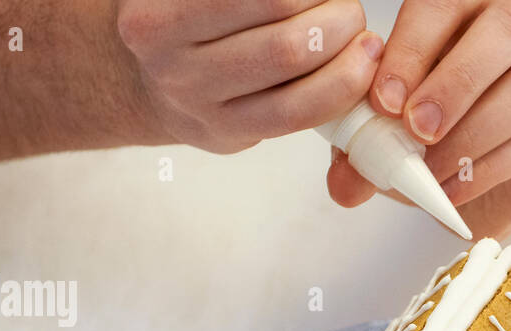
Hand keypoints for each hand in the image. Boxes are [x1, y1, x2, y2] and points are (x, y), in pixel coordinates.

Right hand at [118, 0, 384, 153]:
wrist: (149, 81)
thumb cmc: (187, 21)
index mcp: (158, 17)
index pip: (265, 0)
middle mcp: (173, 64)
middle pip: (285, 41)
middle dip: (336, 19)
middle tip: (348, 9)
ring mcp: (201, 108)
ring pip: (297, 85)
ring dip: (347, 59)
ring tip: (361, 40)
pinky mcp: (231, 136)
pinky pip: (299, 116)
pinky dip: (341, 89)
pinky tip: (358, 69)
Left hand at [326, 0, 510, 238]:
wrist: (469, 179)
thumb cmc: (425, 133)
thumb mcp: (382, 131)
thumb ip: (361, 146)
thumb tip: (343, 184)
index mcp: (464, 8)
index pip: (444, 4)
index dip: (412, 49)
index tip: (383, 102)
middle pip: (506, 29)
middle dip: (455, 81)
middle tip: (415, 129)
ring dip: (472, 132)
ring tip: (429, 169)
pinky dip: (485, 171)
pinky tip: (450, 189)